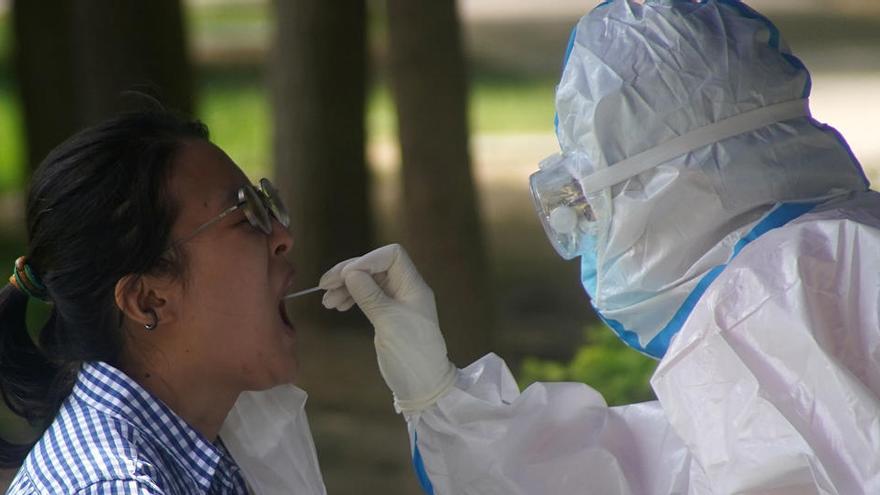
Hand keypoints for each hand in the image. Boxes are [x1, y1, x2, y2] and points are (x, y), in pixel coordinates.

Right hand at [319, 244, 456, 412]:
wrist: (423, 385)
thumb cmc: (411, 353)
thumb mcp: (389, 323)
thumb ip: (370, 295)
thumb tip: (351, 271)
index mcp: (413, 286)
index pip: (391, 256)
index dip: (367, 260)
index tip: (345, 276)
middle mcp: (405, 289)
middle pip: (375, 267)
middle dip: (350, 273)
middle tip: (325, 285)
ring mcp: (396, 302)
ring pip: (368, 282)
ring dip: (346, 286)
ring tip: (327, 300)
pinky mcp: (387, 315)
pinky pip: (367, 296)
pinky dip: (351, 297)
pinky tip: (338, 305)